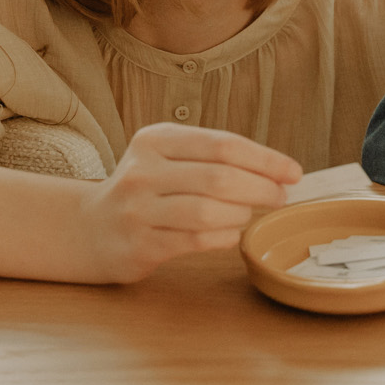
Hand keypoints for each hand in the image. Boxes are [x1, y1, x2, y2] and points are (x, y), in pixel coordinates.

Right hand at [82, 122, 301, 282]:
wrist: (90, 228)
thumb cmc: (146, 189)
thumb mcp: (168, 157)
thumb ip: (213, 157)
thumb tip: (277, 170)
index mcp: (155, 140)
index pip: (223, 144)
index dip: (266, 159)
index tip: (294, 172)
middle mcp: (144, 171)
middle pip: (220, 177)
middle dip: (261, 188)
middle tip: (281, 197)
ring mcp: (138, 209)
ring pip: (208, 211)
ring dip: (241, 214)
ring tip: (247, 215)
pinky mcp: (140, 244)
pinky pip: (196, 240)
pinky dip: (223, 237)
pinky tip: (230, 234)